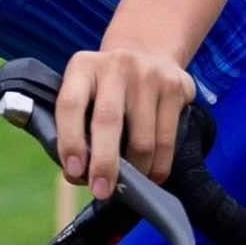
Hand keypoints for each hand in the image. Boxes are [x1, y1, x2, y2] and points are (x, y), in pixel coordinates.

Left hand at [56, 41, 194, 196]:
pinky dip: (159, 166)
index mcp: (83, 67)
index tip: (75, 172)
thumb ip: (77, 128)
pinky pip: (167, 140)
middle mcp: (115, 65)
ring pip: (143, 138)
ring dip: (136, 171)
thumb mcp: (85, 94)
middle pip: (108, 120)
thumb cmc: (106, 90)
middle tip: (102, 191)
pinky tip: (152, 174)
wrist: (147, 53)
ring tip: (130, 183)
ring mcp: (149, 74)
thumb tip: (81, 176)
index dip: (70, 141)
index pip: (70, 105)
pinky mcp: (176, 87)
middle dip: (104, 163)